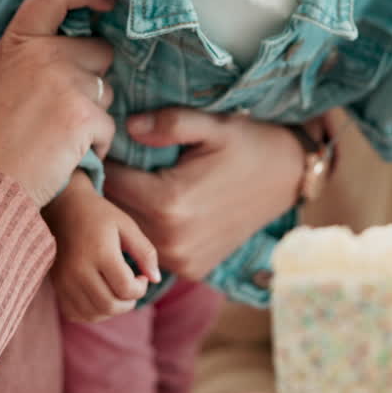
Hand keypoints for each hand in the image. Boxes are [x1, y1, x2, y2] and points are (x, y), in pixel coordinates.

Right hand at [0, 0, 116, 207]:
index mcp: (16, 43)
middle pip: (98, 50)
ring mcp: (67, 86)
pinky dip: (96, 145)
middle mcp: (46, 57)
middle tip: (61, 107)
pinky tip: (68, 158)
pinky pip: (108, 127)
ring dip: (93, 113)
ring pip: (106, 91)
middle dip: (90, 76)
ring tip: (59, 137)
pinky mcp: (84, 118)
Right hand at [44, 172, 161, 322]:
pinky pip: (75, 314)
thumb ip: (145, 252)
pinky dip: (92, 312)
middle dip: (129, 302)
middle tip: (132, 286)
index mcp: (100, 252)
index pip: (125, 289)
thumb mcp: (127, 225)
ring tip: (117, 291)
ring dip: (112, 310)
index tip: (141, 276)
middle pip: (110, 306)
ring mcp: (65, 280)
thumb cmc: (99, 214)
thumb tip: (155, 280)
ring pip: (93, 314)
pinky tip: (100, 296)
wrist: (61, 206)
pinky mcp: (57, 285)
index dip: (141, 288)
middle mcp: (79, 269)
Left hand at [103, 108, 305, 279]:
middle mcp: (171, 239)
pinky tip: (157, 207)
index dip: (102, 163)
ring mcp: (182, 260)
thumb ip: (169, 123)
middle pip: (114, 213)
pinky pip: (153, 249)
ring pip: (131, 234)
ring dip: (126, 212)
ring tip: (134, 184)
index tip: (102, 148)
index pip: (109, 183)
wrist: (289, 178)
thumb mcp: (213, 125)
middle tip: (113, 164)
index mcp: (169, 202)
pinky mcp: (192, 269)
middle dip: (109, 189)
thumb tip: (127, 126)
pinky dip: (149, 230)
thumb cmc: (249, 145)